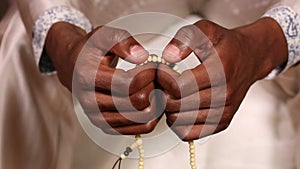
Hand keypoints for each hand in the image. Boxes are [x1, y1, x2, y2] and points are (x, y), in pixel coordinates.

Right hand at [45, 22, 159, 134]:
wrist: (74, 66)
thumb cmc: (90, 51)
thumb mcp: (103, 36)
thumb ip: (122, 41)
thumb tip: (141, 57)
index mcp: (87, 77)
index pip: (128, 84)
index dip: (148, 74)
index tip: (154, 66)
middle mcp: (89, 101)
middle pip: (136, 102)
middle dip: (153, 88)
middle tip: (156, 77)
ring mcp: (97, 116)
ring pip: (139, 119)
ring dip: (154, 103)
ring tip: (155, 88)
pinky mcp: (105, 126)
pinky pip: (137, 130)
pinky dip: (151, 117)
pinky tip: (151, 102)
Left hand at [158, 18, 287, 140]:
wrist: (250, 58)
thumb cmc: (225, 44)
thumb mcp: (206, 29)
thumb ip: (185, 38)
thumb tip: (169, 57)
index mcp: (219, 72)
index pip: (178, 87)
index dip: (163, 79)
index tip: (162, 69)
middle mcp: (224, 96)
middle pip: (176, 105)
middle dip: (162, 93)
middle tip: (164, 82)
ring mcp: (224, 113)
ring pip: (180, 121)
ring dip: (168, 108)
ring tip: (171, 93)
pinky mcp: (222, 123)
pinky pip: (189, 133)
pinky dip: (177, 123)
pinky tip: (179, 107)